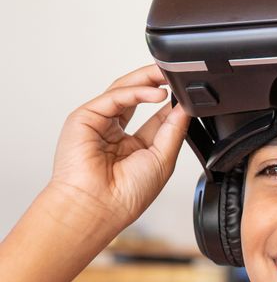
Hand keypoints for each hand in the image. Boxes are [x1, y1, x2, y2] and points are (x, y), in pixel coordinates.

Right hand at [49, 65, 189, 229]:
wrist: (98, 207)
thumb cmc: (125, 196)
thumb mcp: (162, 159)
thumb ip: (173, 130)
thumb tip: (185, 108)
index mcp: (132, 147)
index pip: (153, 117)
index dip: (170, 103)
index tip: (186, 94)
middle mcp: (113, 133)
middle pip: (136, 97)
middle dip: (156, 82)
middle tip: (175, 74)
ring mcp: (98, 123)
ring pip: (123, 91)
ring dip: (146, 80)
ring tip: (167, 75)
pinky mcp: (85, 117)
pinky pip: (114, 97)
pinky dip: (136, 92)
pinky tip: (156, 93)